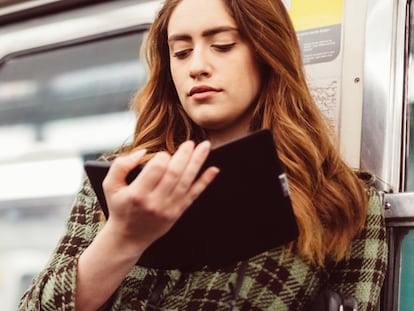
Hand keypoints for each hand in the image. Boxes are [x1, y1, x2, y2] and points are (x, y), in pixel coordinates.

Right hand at [102, 140, 218, 252]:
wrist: (128, 237)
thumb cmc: (120, 207)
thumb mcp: (110, 186)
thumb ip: (121, 165)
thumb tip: (142, 152)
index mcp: (137, 194)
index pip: (156, 170)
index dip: (163, 157)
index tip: (164, 153)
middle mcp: (155, 202)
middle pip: (174, 174)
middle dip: (184, 155)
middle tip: (190, 142)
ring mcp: (169, 209)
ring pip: (186, 182)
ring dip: (197, 163)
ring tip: (205, 147)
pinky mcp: (178, 213)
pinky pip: (194, 195)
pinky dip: (205, 181)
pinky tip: (214, 169)